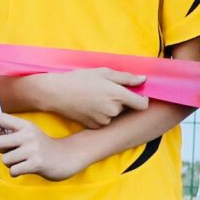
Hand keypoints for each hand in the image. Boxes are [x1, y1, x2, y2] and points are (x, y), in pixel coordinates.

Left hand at [0, 114, 85, 180]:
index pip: (1, 118)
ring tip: (23, 161)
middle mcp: (29, 135)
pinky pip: (13, 170)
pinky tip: (26, 168)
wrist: (65, 158)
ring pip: (5, 159)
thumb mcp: (24, 132)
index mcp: (25, 125)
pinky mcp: (36, 163)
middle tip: (16, 151)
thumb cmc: (40, 146)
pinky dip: (16, 172)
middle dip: (3, 150)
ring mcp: (33, 149)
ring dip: (11, 163)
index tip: (6, 134)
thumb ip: (2, 126)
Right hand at [20, 69, 146, 128]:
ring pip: (114, 114)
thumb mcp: (103, 72)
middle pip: (127, 108)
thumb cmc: (79, 79)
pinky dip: (100, 114)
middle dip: (121, 100)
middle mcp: (113, 110)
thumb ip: (126, 77)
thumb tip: (143, 80)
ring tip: (94, 98)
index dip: (141, 99)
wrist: (56, 93)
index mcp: (118, 95)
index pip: (142, 104)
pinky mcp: (95, 126)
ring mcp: (104, 120)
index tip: (136, 94)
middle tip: (105, 91)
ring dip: (110, 107)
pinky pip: (104, 120)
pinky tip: (89, 106)